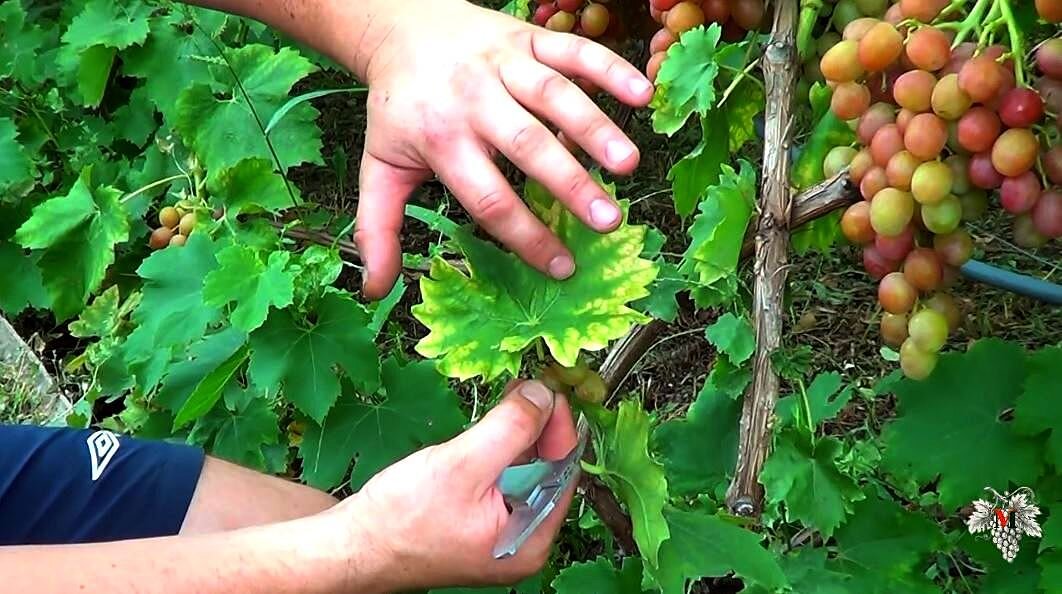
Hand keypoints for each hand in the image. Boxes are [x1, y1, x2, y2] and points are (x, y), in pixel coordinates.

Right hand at [330, 380, 577, 591]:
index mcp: (530, 540)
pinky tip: (489, 427)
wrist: (351, 547)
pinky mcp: (477, 522)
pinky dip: (498, 450)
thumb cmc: (399, 521)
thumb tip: (544, 395)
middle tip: (528, 387)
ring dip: (517, 435)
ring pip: (521, 473)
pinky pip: (500, 480)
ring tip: (510, 398)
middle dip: (537, 428)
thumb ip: (510, 428)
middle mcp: (521, 542)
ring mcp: (498, 534)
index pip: (562, 472)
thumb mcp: (462, 464)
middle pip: (545, 472)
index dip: (559, 427)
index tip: (550, 390)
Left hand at [350, 0, 654, 298]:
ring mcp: (503, 63)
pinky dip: (608, 69)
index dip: (525, 235)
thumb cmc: (399, 107)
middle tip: (607, 221)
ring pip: (555, 96)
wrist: (399, 24)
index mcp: (440, 138)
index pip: (488, 196)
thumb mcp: (378, 166)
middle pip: (526, 146)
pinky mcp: (527, 37)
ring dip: (595, 129)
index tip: (561, 266)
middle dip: (569, 184)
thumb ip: (378, 228)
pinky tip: (641, 95)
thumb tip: (375, 288)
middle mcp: (473, 99)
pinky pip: (571, 51)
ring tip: (628, 166)